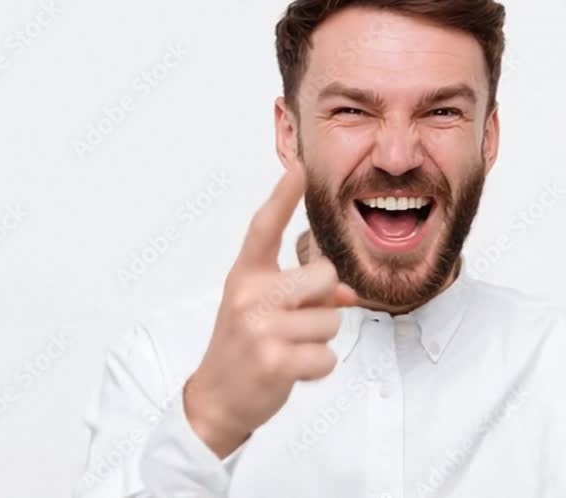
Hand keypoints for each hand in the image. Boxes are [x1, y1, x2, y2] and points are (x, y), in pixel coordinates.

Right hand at [182, 164, 356, 457]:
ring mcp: (261, 328)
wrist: (217, 398)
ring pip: (332, 321)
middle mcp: (250, 295)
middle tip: (294, 324)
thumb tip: (349, 294)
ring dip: (319, 341)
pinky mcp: (275, 361)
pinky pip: (327, 357)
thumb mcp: (266, 311)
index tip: (298, 167)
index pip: (264, 228)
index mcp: (246, 276)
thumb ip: (307, 294)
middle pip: (325, 277)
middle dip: (324, 302)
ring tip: (288, 350)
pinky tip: (290, 371)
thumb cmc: (245, 346)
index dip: (282, 196)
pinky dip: (317, 369)